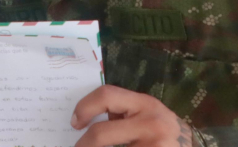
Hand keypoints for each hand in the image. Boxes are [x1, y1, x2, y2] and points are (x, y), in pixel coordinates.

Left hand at [71, 86, 194, 146]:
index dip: (84, 108)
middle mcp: (152, 122)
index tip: (74, 122)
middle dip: (84, 144)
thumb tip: (84, 120)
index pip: (106, 96)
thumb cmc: (162, 133)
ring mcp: (157, 144)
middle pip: (102, 133)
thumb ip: (122, 113)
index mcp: (144, 103)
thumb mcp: (146, 116)